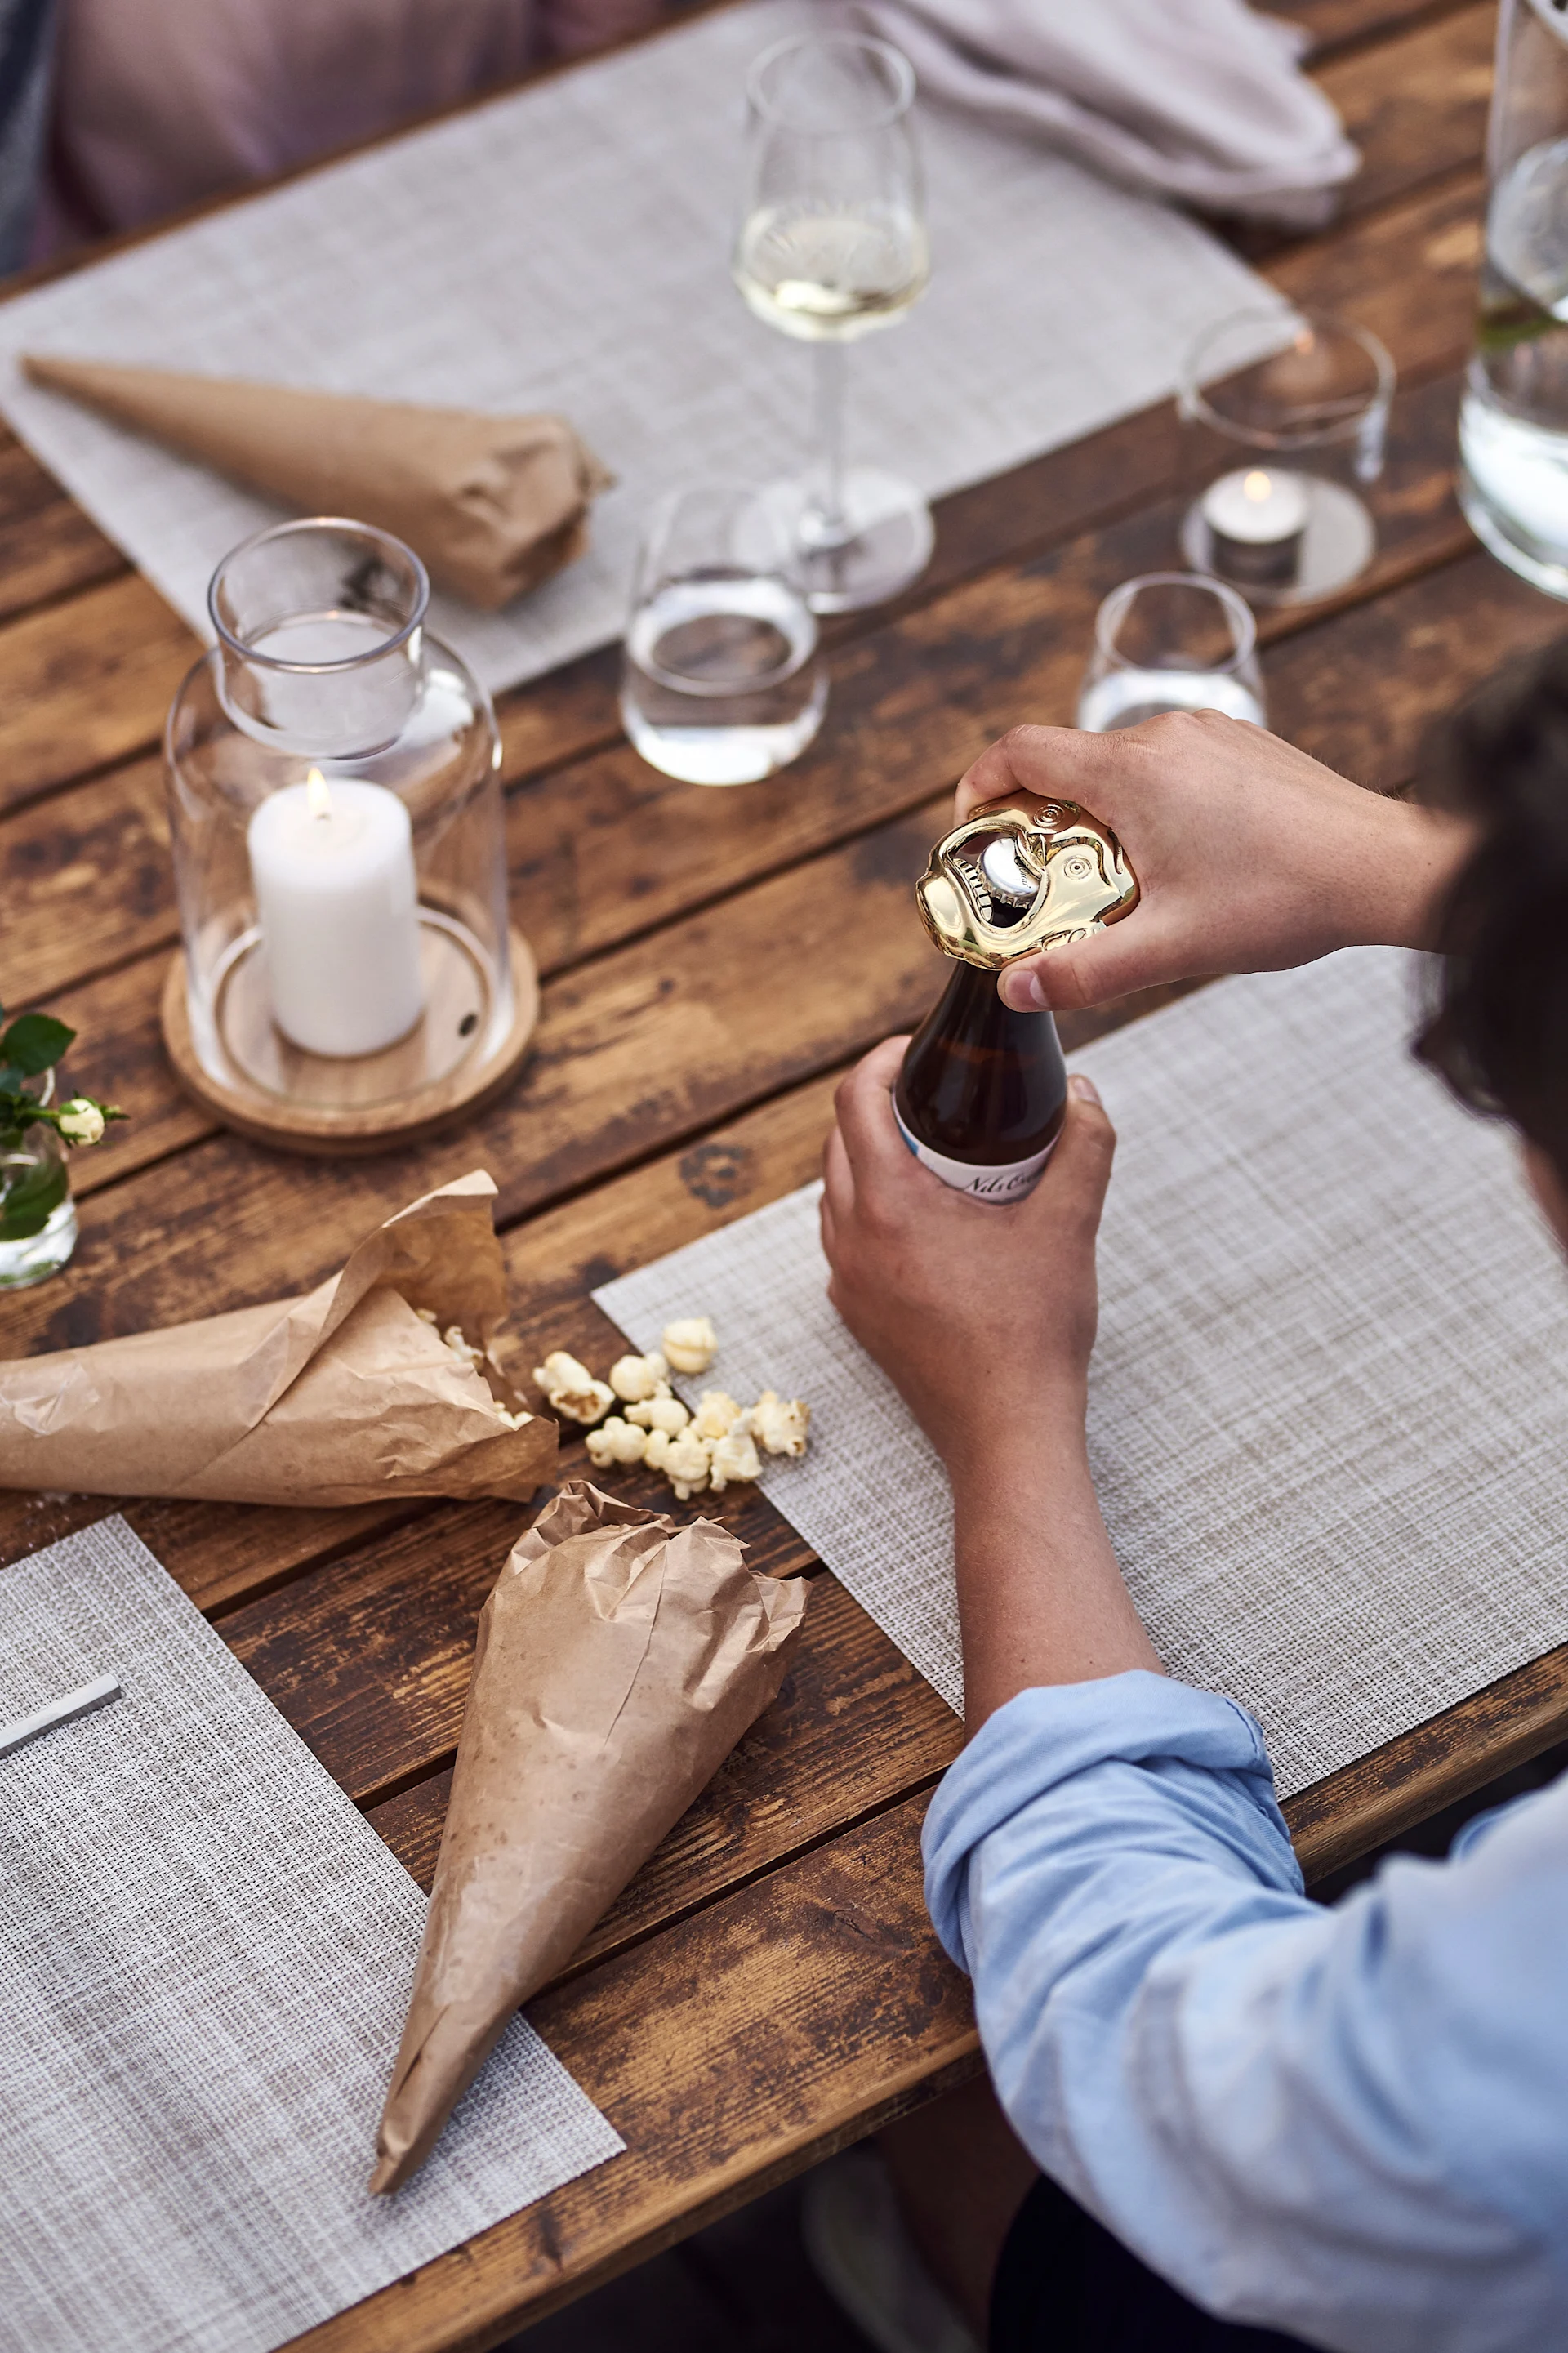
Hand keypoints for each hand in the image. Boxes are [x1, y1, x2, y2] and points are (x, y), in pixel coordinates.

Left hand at [820, 1037, 1115, 1474]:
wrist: (1007, 1432)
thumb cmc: (1032, 1333)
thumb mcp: (1069, 1225)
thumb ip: (1082, 1145)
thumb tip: (1085, 1093)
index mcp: (887, 1206)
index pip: (854, 1100)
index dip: (881, 1060)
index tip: (918, 1050)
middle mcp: (851, 1240)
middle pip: (840, 1141)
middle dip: (881, 1107)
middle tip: (938, 1096)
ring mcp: (848, 1283)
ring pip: (839, 1193)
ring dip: (874, 1161)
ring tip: (937, 1153)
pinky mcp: (858, 1316)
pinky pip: (850, 1241)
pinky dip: (876, 1213)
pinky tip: (932, 1220)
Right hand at [954, 714, 1474, 1013]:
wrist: (1386, 869)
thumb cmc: (1288, 896)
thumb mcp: (1171, 946)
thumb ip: (1083, 971)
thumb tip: (1017, 991)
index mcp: (1132, 771)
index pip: (1020, 750)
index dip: (979, 787)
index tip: (974, 832)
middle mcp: (1166, 735)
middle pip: (1068, 764)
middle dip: (1040, 823)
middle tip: (1042, 886)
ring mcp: (1211, 734)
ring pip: (1121, 767)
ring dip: (1099, 818)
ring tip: (1115, 885)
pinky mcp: (1244, 746)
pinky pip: (1170, 767)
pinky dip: (1150, 807)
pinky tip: (1178, 865)